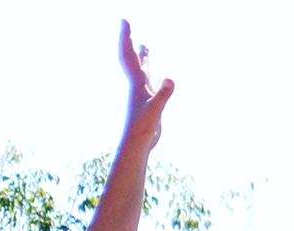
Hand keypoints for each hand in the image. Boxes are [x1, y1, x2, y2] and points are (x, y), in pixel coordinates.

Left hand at [119, 20, 174, 148]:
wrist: (137, 145)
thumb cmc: (143, 129)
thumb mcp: (155, 110)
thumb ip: (163, 94)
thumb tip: (169, 79)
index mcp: (136, 83)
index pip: (129, 55)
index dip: (126, 37)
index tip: (124, 21)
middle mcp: (137, 85)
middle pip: (132, 58)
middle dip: (129, 41)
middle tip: (126, 25)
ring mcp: (142, 93)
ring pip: (141, 69)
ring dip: (142, 56)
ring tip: (143, 45)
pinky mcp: (148, 101)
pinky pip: (149, 81)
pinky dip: (151, 73)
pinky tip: (154, 73)